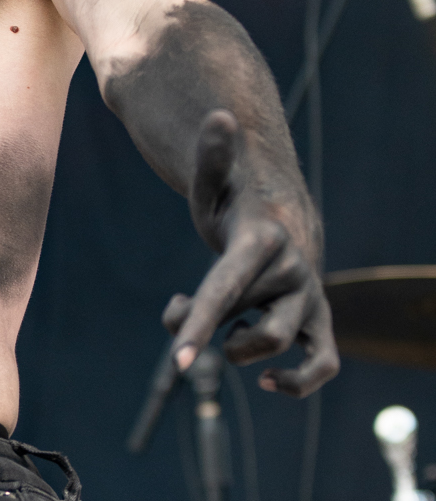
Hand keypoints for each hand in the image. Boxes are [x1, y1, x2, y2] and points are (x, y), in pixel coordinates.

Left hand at [162, 110, 338, 395]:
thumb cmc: (237, 206)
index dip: (201, 324)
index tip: (177, 362)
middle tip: (180, 308)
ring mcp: (308, 297)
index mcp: (262, 240)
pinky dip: (299, 381)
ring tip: (221, 330)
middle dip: (201, 328)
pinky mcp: (318, 322)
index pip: (228, 288)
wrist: (285, 218)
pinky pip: (324, 363)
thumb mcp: (214, 186)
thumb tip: (220, 117)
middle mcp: (293, 270)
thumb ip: (210, 161)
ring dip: (234, 347)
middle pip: (244, 322)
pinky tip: (269, 384)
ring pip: (276, 344)